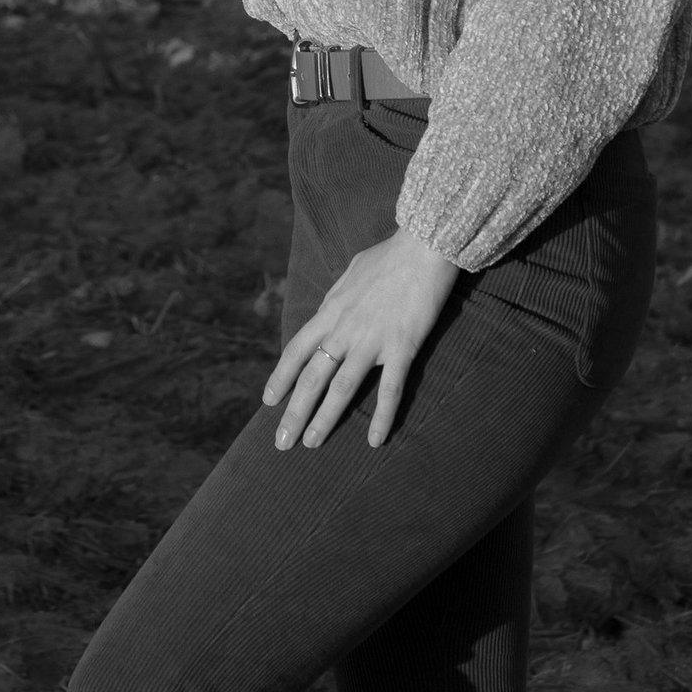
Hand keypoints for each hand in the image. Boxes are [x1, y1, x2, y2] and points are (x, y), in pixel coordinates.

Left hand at [262, 228, 461, 448]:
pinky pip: (390, 389)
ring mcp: (371, 340)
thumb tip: (327, 310)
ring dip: (324, 419)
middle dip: (294, 412)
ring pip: (341, 388)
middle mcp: (344, 330)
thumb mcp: (350, 273)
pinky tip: (375, 440)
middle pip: (311, 378)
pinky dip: (381, 416)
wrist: (423, 247)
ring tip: (311, 444)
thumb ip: (336, 298)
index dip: (281, 378)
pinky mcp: (402, 347)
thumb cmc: (388, 256)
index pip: (296, 351)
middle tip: (281, 441)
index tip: (268, 402)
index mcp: (329, 311)